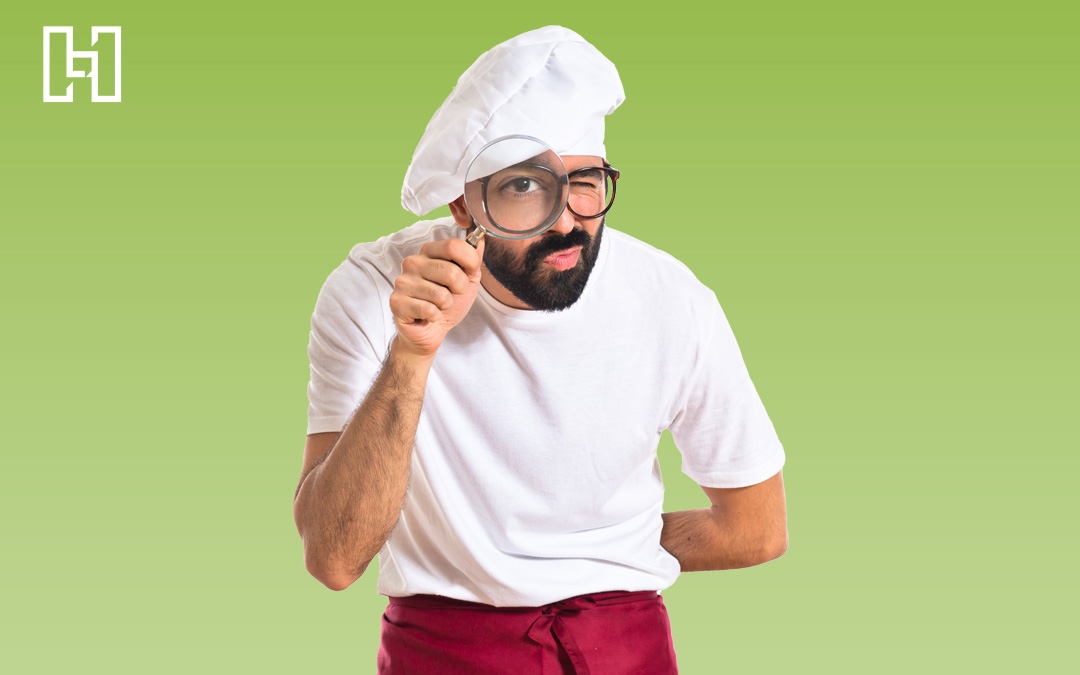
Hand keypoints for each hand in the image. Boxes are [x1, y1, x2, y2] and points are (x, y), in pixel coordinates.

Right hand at [389, 235, 485, 357]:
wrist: (431, 330)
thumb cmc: (448, 303)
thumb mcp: (467, 280)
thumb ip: (473, 260)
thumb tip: (480, 240)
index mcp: (429, 251)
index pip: (453, 246)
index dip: (471, 261)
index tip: (472, 272)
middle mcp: (413, 262)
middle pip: (451, 272)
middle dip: (460, 289)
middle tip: (451, 295)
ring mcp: (403, 281)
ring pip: (441, 295)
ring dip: (446, 305)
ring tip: (437, 305)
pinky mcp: (397, 301)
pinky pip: (429, 310)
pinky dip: (435, 316)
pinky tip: (427, 315)